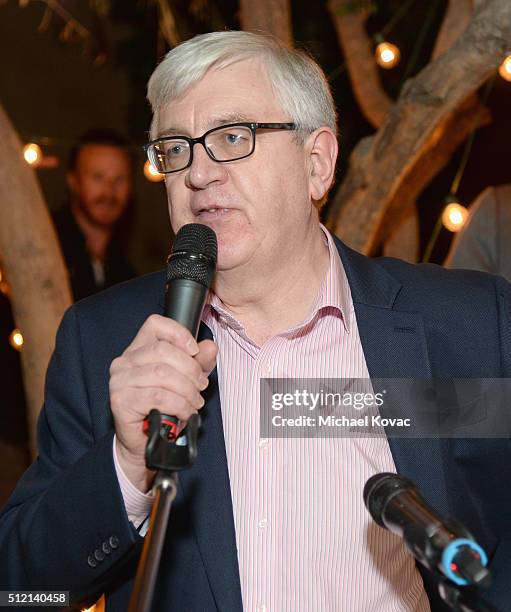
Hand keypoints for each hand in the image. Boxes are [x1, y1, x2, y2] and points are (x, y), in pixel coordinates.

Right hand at [109, 314, 216, 491]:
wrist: (146, 443)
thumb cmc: (164, 408)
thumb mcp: (188, 380)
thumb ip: (200, 362)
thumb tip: (210, 346)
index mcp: (139, 349)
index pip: (155, 324)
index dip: (179, 334)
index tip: (195, 351)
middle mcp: (125, 361)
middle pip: (163, 350)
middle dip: (191, 369)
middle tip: (201, 385)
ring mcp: (120, 380)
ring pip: (162, 374)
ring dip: (187, 390)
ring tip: (195, 402)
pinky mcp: (120, 401)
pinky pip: (158, 396)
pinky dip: (180, 405)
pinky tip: (186, 412)